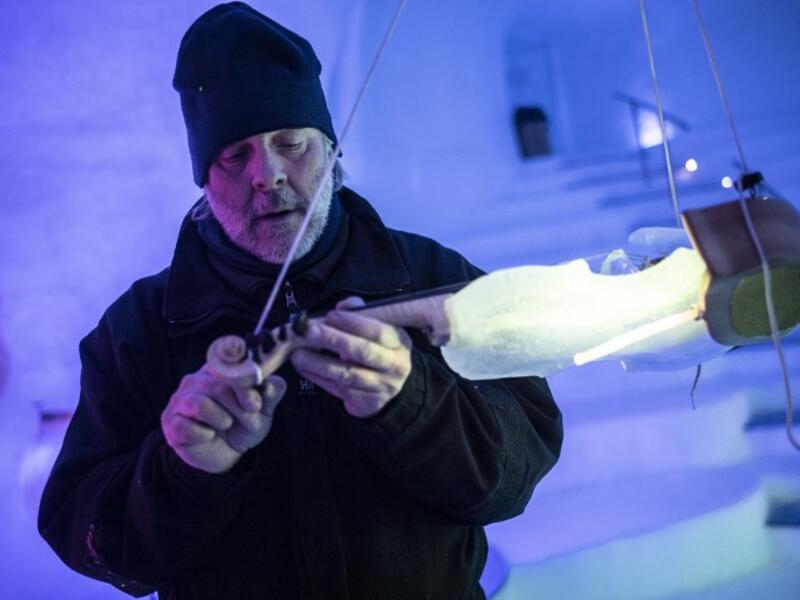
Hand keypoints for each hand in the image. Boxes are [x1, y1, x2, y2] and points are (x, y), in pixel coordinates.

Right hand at [161, 365, 285, 472]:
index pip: (228, 368)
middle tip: (250, 421)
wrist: (225, 455)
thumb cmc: (241, 425)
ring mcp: (178, 401)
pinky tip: (209, 436)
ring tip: (227, 425)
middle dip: (238, 407)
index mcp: (216, 371)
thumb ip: (270, 394)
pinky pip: (184, 426)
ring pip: (198, 404)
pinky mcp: (170, 423)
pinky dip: (202, 434)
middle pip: (216, 386)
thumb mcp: (262, 411)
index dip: (244, 386)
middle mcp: (194, 380)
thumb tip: (275, 383)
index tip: (256, 404)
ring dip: (220, 419)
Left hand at [290, 297, 411, 417]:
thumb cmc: (379, 349)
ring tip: (297, 354)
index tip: (329, 316)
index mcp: (399, 343)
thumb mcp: (378, 328)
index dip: (353, 323)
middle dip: (333, 340)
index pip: (378, 332)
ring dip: (318, 363)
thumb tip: (342, 307)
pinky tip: (303, 368)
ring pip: (347, 374)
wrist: (391, 385)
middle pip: (362, 352)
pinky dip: (317, 378)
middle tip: (308, 332)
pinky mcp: (367, 403)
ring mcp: (381, 387)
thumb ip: (360, 313)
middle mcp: (394, 366)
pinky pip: (338, 390)